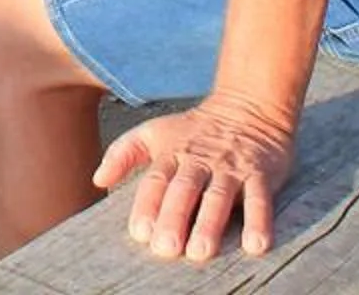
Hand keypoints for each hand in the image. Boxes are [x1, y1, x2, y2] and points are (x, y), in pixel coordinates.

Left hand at [92, 92, 298, 262]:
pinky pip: (260, 198)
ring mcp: (231, 167)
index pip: (156, 180)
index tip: (140, 233)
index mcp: (172, 152)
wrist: (248, 106)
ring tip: (201, 251)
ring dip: (210, 224)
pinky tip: (255, 245)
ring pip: (219, 196)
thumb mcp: (154, 132)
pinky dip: (259, 221)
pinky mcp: (260, 173)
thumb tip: (97, 180)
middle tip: (167, 248)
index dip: (147, 205)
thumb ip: (123, 153)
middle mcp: (200, 160)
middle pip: (185, 189)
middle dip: (174, 218)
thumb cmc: (195, 130)